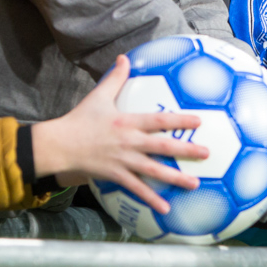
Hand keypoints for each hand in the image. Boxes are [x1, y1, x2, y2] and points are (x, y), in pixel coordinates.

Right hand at [31, 54, 207, 209]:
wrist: (59, 145)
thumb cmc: (80, 119)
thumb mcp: (98, 96)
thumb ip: (115, 78)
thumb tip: (124, 57)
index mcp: (127, 121)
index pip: (158, 120)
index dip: (179, 120)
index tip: (199, 121)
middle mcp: (129, 142)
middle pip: (162, 146)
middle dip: (186, 150)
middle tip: (207, 153)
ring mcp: (123, 161)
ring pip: (154, 171)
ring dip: (176, 178)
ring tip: (195, 184)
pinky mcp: (116, 175)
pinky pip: (137, 189)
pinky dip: (151, 199)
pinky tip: (166, 208)